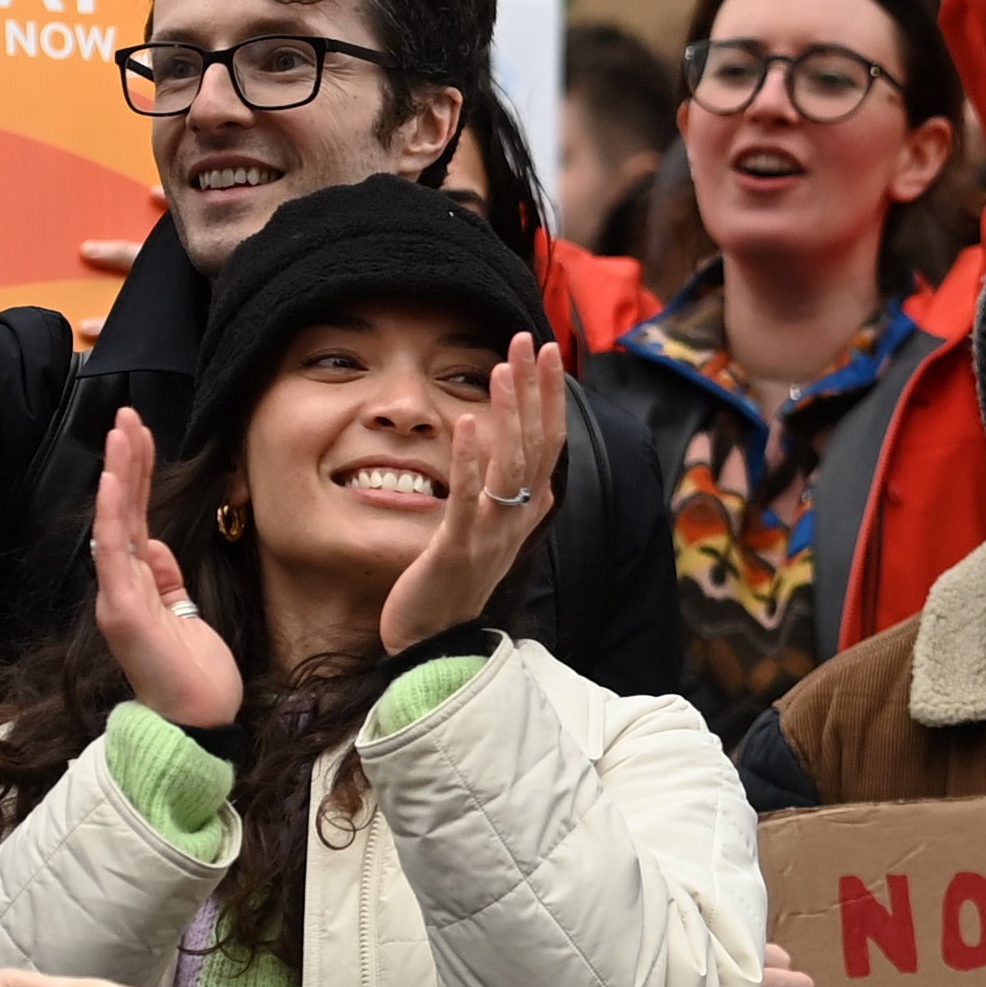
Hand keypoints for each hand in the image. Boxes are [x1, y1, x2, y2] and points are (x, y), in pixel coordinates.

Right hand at [90, 409, 241, 727]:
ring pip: (114, 524)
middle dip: (124, 461)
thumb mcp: (185, 616)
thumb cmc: (192, 675)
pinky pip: (115, 557)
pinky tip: (115, 483)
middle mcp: (121, 588)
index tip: (140, 434)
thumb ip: (166, 581)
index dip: (135, 476)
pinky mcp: (124, 614)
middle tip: (126, 415)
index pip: (134, 519)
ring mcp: (119, 599)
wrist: (197, 724)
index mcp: (138, 586)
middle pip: (121, 513)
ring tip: (122, 432)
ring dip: (118, 476)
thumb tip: (154, 545)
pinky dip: (113, 517)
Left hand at [377, 334, 566, 649]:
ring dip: (509, 412)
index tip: (547, 352)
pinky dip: (471, 459)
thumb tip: (530, 460)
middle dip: (536, 389)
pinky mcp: (457, 550)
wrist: (434, 645)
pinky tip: (468, 422)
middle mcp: (519, 518)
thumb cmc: (456, 584)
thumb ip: (511, 495)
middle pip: (537, 444)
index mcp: (528, 510)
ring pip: (511, 464)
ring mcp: (492, 534)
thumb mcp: (492, 533)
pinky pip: (469, 499)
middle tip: (529, 341)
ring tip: (502, 368)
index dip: (551, 396)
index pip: (550, 442)